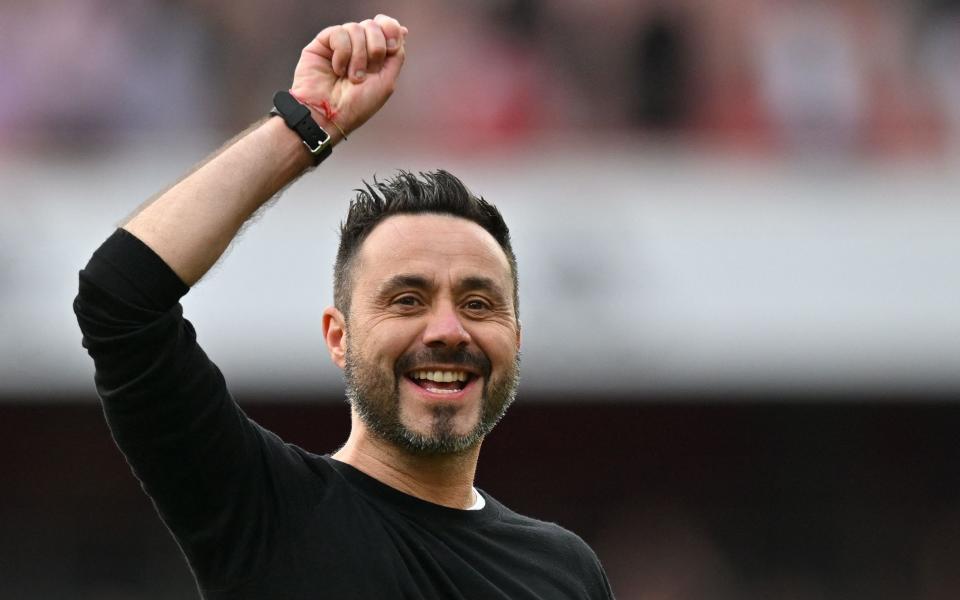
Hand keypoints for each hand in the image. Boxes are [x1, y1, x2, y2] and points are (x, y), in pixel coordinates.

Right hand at [291, 15, 407, 139]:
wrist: (330, 114)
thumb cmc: (357, 105)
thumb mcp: (387, 81)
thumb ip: (397, 54)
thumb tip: (402, 30)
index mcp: (376, 55)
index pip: (387, 27)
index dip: (391, 30)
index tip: (391, 48)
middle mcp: (359, 47)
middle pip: (373, 25)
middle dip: (375, 48)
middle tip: (367, 71)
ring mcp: (341, 44)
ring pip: (356, 28)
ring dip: (358, 56)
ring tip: (351, 76)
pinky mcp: (323, 43)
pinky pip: (338, 33)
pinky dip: (342, 54)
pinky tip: (337, 69)